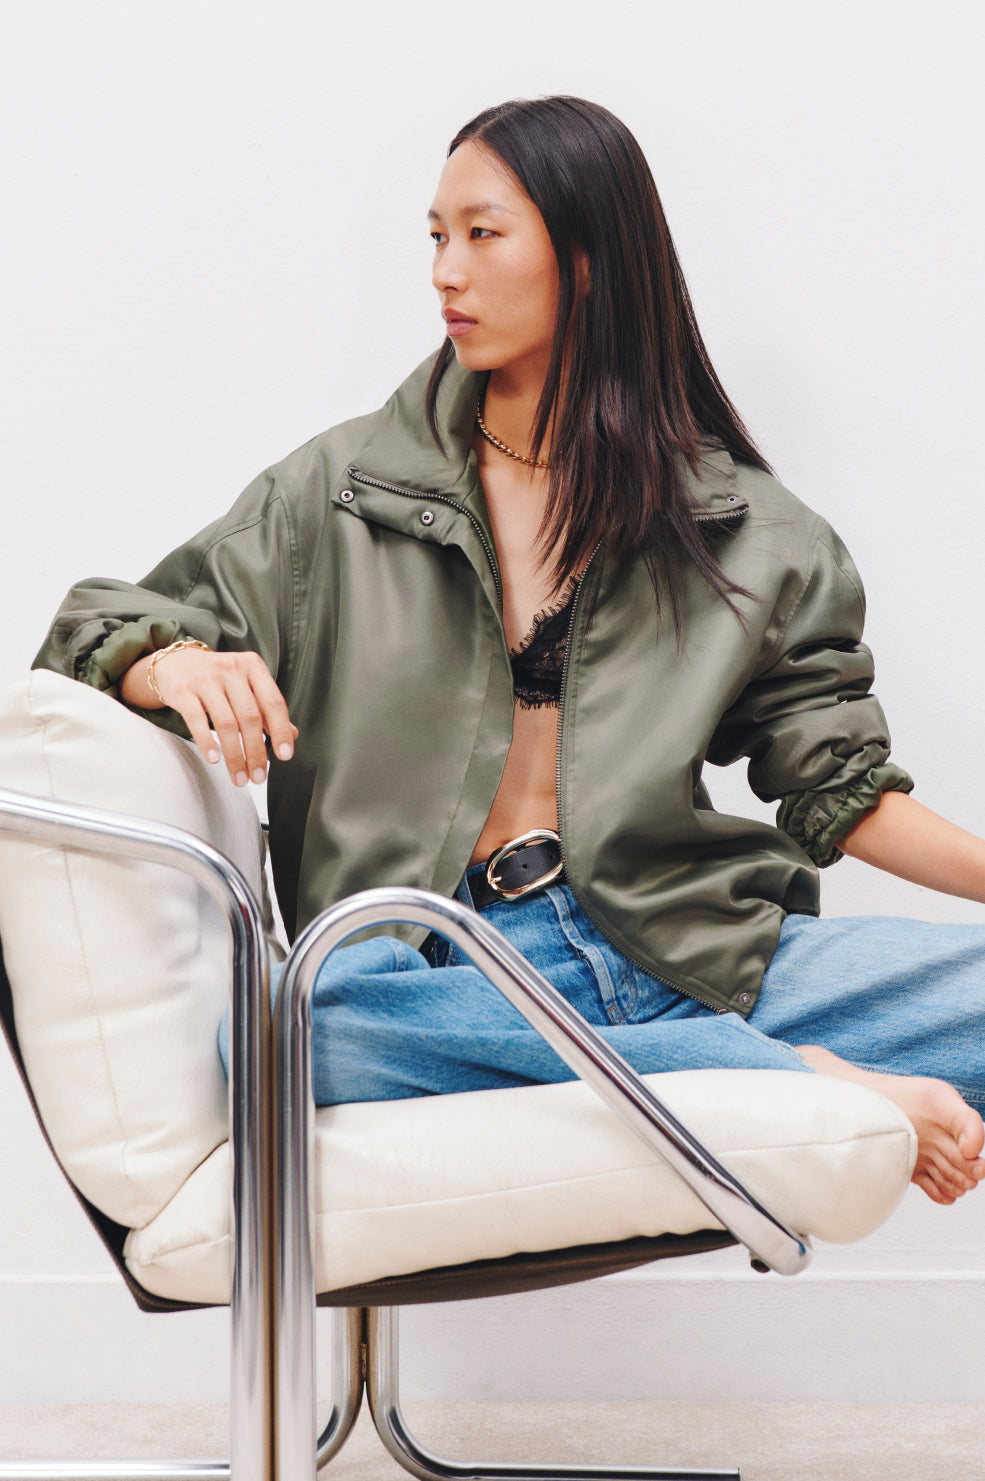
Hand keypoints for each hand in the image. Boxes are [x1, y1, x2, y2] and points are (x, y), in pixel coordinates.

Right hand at [122, 647, 297, 785]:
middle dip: (256, 752)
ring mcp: (205, 679)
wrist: (177, 662)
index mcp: (253, 667)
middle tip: (259, 776)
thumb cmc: (218, 678)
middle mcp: (231, 669)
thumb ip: (267, 709)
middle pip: (250, 717)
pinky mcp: (183, 691)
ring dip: (234, 756)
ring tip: (239, 776)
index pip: (273, 702)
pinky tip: (215, 759)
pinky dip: (207, 742)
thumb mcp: (246, 686)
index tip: (284, 755)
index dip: (281, 731)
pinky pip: (197, 720)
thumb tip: (292, 735)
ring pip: (226, 723)